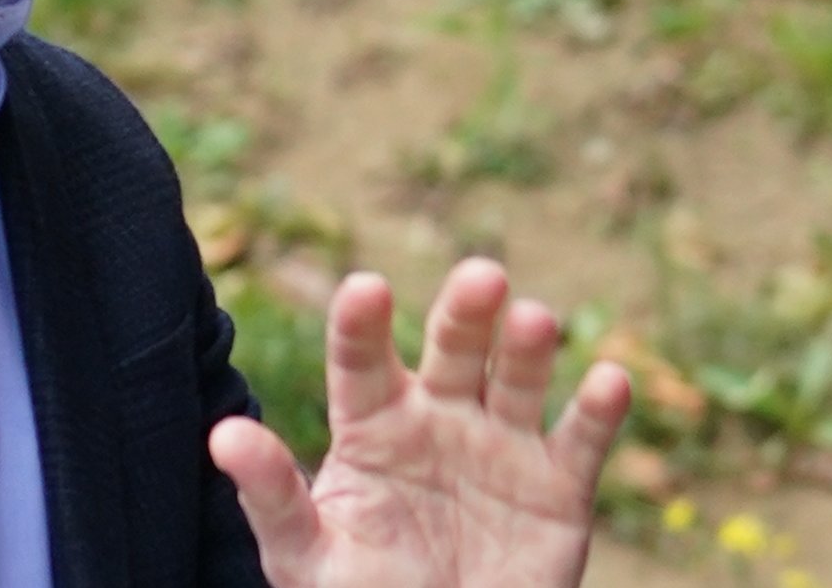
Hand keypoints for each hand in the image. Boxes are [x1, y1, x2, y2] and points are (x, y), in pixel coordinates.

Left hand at [209, 257, 631, 587]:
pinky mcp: (557, 489)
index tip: (365, 288)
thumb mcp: (304, 554)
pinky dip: (599, 410)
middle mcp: (437, 418)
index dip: (363, 324)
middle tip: (482, 276)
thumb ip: (270, 494)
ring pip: (516, 380)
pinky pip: (580, 441)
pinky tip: (608, 379)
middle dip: (465, 313)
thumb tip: (222, 435)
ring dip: (529, 348)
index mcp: (371, 424)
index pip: (361, 362)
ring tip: (533, 318)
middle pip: (451, 350)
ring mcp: (499, 447)